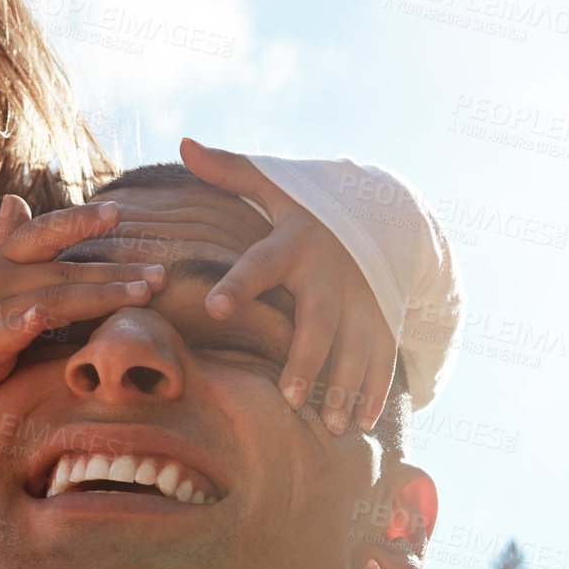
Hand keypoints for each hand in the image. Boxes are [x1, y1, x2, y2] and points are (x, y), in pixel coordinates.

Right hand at [0, 195, 163, 399]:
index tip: (117, 211)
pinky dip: (21, 327)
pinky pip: (2, 335)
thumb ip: (8, 235)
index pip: (47, 234)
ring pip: (49, 300)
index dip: (79, 221)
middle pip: (65, 271)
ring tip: (136, 295)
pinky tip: (41, 319)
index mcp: (7, 259)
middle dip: (114, 272)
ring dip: (94, 297)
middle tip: (160, 275)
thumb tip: (14, 198)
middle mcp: (1, 280)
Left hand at [180, 138, 397, 434]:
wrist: (385, 216)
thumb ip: (230, 170)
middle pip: (319, 322)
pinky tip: (364, 424)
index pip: (260, 263)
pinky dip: (376, 392)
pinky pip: (382, 360)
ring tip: (333, 425)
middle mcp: (329, 276)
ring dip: (345, 388)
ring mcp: (362, 302)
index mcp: (294, 243)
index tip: (214, 306)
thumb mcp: (277, 184)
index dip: (239, 283)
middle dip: (308, 360)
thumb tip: (183, 143)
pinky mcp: (382, 322)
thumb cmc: (311, 209)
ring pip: (356, 349)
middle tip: (291, 398)